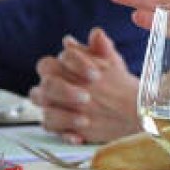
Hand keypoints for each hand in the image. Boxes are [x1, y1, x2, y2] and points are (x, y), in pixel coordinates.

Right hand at [30, 27, 140, 143]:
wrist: (125, 105)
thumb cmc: (114, 80)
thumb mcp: (112, 64)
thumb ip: (103, 48)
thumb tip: (96, 33)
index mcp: (62, 65)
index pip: (56, 60)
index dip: (75, 65)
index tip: (96, 75)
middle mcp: (52, 83)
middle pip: (45, 83)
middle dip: (65, 90)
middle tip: (87, 97)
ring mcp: (52, 103)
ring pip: (43, 106)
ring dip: (62, 113)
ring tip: (85, 118)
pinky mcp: (56, 123)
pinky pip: (50, 127)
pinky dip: (65, 131)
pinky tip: (79, 135)